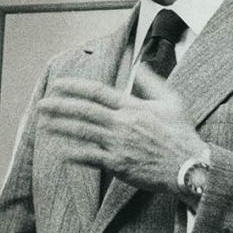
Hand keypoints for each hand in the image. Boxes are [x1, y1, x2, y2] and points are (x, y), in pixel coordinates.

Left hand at [35, 65, 206, 195]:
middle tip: (42, 103)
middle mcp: (123, 123)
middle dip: (60, 106)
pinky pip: (91, 158)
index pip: (97, 91)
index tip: (58, 85)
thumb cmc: (182, 135)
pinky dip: (75, 155)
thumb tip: (141, 65)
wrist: (190, 167)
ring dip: (62, 127)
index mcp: (133, 107)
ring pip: (83, 132)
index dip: (74, 87)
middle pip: (84, 110)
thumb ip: (153, 82)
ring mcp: (119, 144)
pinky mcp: (119, 165)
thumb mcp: (172, 101)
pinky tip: (62, 153)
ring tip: (45, 124)